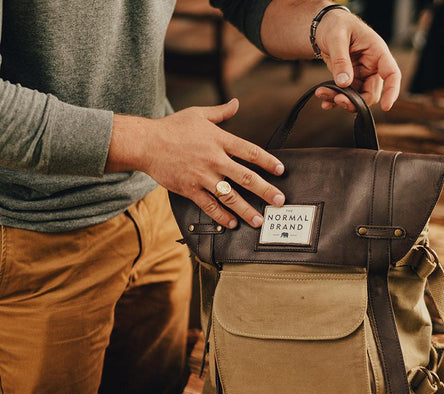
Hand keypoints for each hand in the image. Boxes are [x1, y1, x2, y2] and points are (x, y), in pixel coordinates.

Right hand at [107, 99, 284, 228]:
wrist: (146, 143)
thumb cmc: (172, 127)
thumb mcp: (198, 114)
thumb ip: (220, 112)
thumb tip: (236, 103)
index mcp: (219, 140)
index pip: (250, 152)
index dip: (268, 161)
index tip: (281, 170)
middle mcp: (214, 159)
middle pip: (246, 177)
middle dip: (265, 191)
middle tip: (279, 201)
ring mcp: (202, 176)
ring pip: (230, 196)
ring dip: (246, 210)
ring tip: (259, 219)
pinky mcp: (190, 189)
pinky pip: (209, 206)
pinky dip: (221, 216)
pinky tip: (232, 223)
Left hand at [314, 8, 400, 111]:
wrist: (324, 28)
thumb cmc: (336, 26)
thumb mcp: (337, 38)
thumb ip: (341, 60)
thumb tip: (344, 83)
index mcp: (377, 52)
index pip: (391, 73)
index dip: (392, 91)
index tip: (386, 107)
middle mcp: (371, 67)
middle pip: (371, 93)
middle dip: (355, 101)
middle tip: (337, 100)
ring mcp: (360, 76)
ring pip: (356, 98)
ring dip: (339, 100)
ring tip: (322, 93)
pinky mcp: (348, 81)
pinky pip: (344, 96)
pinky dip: (333, 100)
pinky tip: (323, 97)